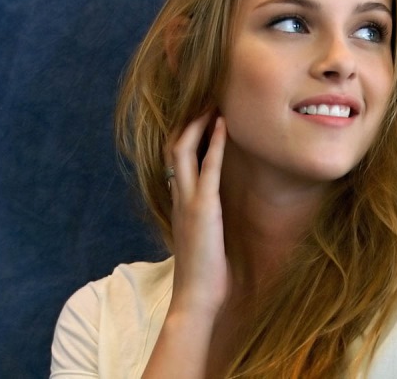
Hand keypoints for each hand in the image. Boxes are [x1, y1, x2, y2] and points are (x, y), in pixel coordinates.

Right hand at [166, 112, 229, 315]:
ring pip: (183, 150)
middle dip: (186, 121)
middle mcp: (177, 196)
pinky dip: (216, 143)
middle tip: (202, 99)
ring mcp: (188, 201)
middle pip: (173, 147)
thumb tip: (209, 209)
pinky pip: (208, 168)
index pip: (173, 160)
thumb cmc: (202, 273)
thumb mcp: (200, 237)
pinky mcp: (204, 208)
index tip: (196, 115)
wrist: (195, 298)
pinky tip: (223, 125)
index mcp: (177, 202)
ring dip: (197, 124)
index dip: (182, 134)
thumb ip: (200, 219)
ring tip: (211, 103)